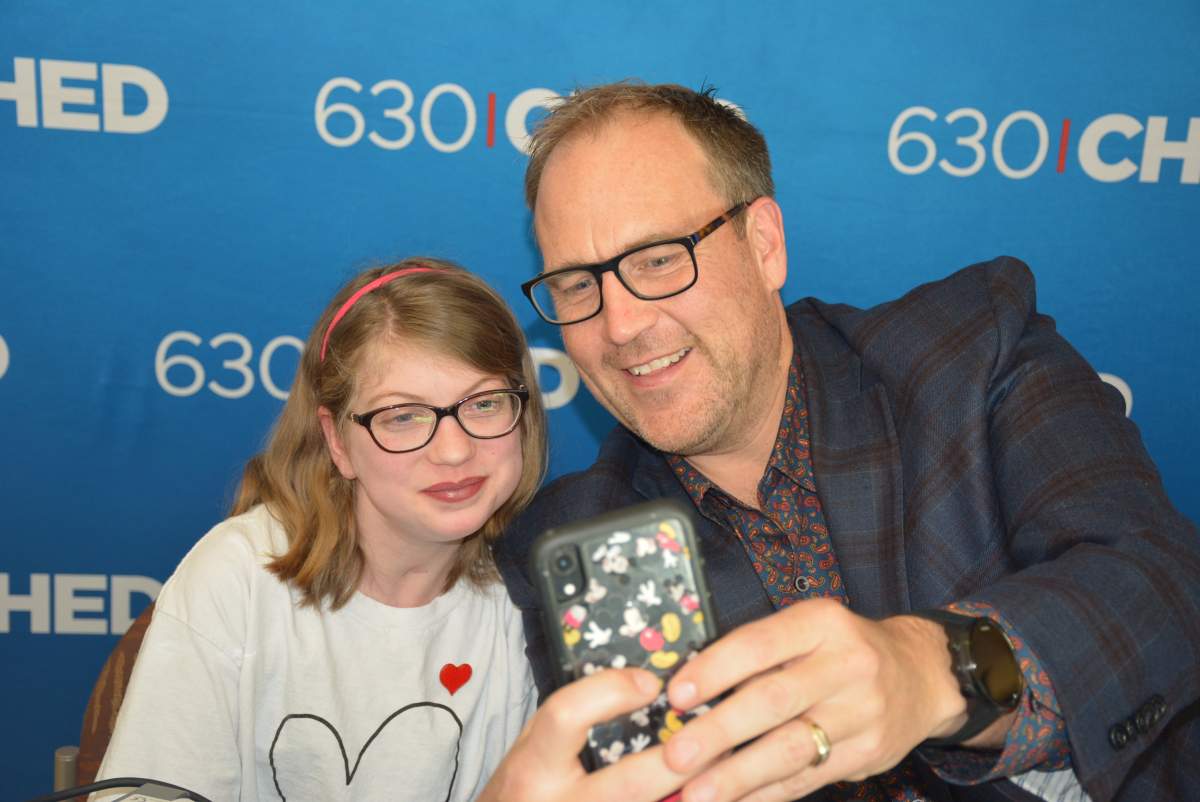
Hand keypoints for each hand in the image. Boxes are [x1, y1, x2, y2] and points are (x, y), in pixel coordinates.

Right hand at [479, 668, 705, 801]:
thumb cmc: (529, 790)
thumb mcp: (536, 747)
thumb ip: (578, 719)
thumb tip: (648, 686)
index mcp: (532, 767)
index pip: (565, 717)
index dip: (611, 692)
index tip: (651, 684)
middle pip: (630, 783)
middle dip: (682, 760)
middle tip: (717, 735)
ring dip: (694, 794)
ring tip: (723, 770)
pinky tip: (707, 795)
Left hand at [658, 599, 972, 801]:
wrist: (920, 674)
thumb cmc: (841, 648)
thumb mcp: (808, 629)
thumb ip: (758, 654)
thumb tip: (687, 692)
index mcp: (821, 623)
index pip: (760, 644)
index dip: (714, 670)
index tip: (675, 695)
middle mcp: (846, 664)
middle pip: (773, 700)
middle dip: (718, 732)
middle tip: (676, 756)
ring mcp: (861, 712)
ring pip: (790, 748)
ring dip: (738, 775)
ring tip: (697, 792)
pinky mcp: (867, 753)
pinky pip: (808, 778)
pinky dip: (766, 793)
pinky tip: (735, 801)